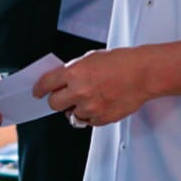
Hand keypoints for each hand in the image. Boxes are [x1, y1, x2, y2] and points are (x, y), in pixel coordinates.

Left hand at [33, 47, 149, 126]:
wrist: (142, 74)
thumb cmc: (121, 62)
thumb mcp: (90, 58)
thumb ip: (74, 70)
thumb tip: (62, 80)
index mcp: (73, 73)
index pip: (46, 84)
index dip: (39, 89)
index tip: (37, 92)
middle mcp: (79, 92)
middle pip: (53, 104)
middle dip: (56, 100)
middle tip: (62, 97)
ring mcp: (90, 107)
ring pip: (71, 115)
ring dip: (76, 109)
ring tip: (89, 99)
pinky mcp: (101, 119)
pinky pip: (87, 122)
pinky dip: (90, 116)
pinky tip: (100, 105)